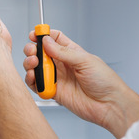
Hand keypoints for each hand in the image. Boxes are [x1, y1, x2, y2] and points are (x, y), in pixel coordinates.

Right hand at [23, 30, 138, 137]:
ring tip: (33, 64)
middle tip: (33, 52)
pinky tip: (34, 78)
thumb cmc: (105, 81)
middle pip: (41, 53)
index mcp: (72, 53)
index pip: (54, 39)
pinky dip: (32, 81)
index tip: (35, 34)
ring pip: (36, 68)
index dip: (43, 35)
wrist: (109, 104)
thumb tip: (46, 42)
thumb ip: (64, 52)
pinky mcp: (54, 92)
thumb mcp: (85, 60)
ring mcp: (58, 78)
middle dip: (33, 49)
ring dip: (30, 64)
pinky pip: (37, 85)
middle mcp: (63, 64)